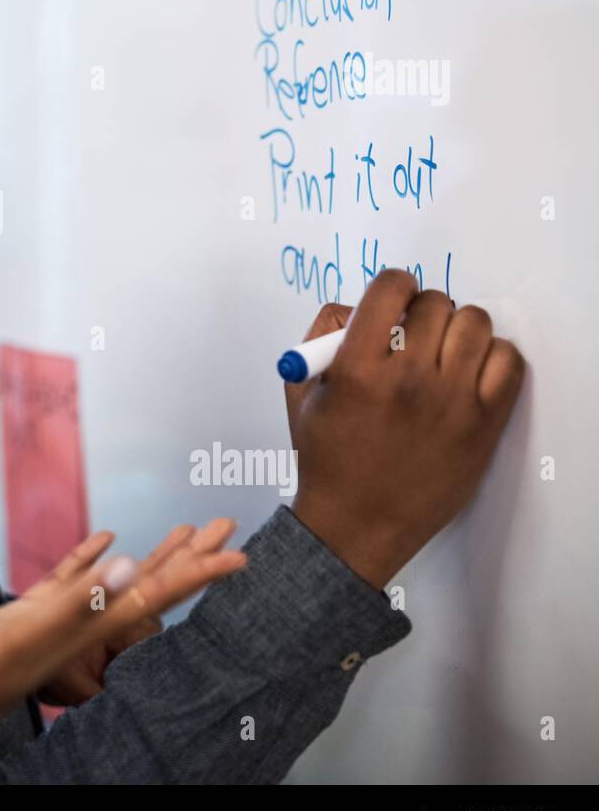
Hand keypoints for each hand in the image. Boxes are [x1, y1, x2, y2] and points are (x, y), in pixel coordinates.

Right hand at [0, 518, 245, 783]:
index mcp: (92, 626)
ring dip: (154, 554)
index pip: (159, 594)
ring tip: (185, 528)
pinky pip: (76, 578)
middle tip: (226, 526)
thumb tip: (135, 566)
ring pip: (119, 578)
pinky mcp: (33, 613)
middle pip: (152, 585)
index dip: (202, 573)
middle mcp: (85, 624)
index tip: (242, 555)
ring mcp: (60, 619)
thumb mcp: (31, 629)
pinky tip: (106, 538)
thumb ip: (82, 599)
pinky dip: (94, 556)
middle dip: (190, 556)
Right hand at [286, 269, 525, 589]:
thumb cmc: (327, 458)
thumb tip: (359, 307)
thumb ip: (321, 337)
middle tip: (413, 334)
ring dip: (457, 329)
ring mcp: (451, 402)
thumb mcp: (302, 393)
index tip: (393, 298)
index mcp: (357, 368)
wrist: (358, 524)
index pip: (390, 289)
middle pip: (435, 303)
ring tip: (443, 352)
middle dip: (422, 311)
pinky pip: (508, 361)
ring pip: (475, 324)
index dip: (393, 285)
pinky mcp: (484, 424)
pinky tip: (470, 372)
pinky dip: (492, 356)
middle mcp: (408, 380)